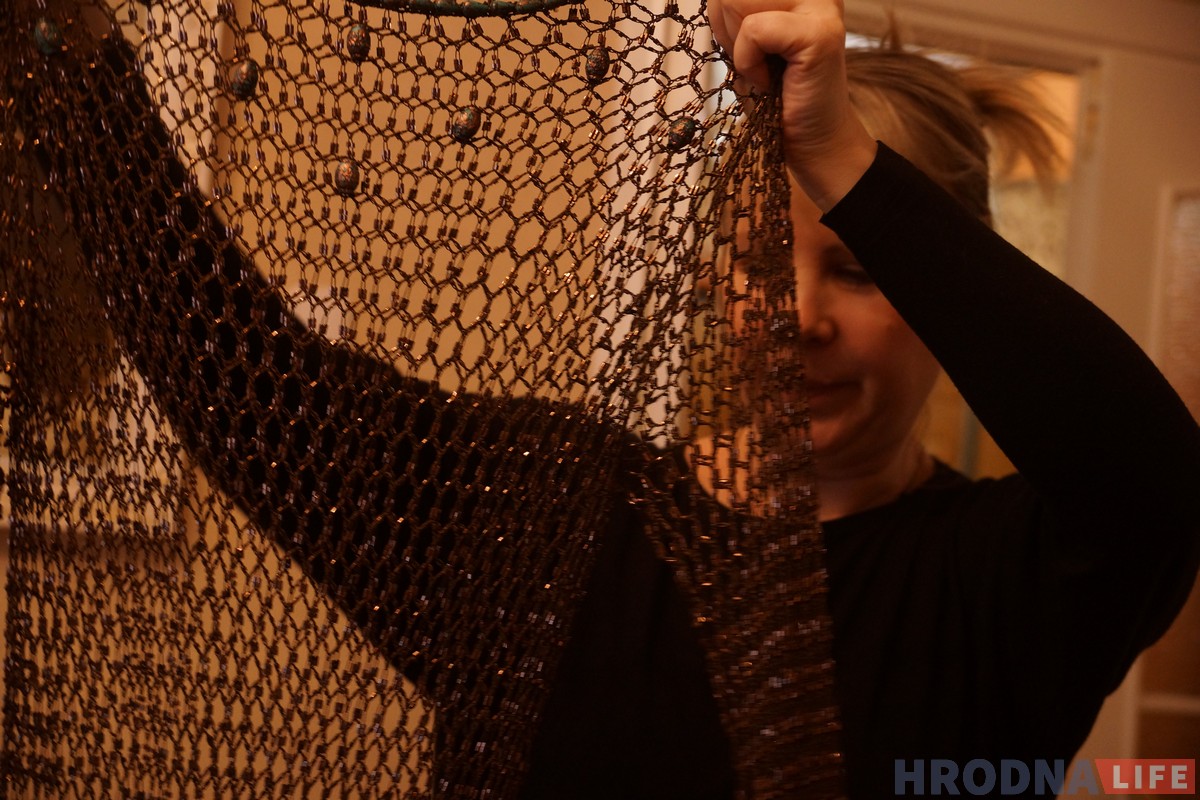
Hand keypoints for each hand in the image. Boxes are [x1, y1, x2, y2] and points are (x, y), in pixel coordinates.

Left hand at [708, 0, 876, 210]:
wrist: (813, 143)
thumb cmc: (776, 98)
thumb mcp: (743, 45)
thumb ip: (730, 12)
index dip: (724, 17)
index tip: (751, 50)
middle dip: (728, 30)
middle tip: (758, 63)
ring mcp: (821, 7)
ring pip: (738, 1)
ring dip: (739, 47)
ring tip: (765, 70)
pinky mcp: (819, 33)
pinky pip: (753, 30)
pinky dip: (748, 63)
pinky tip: (769, 82)